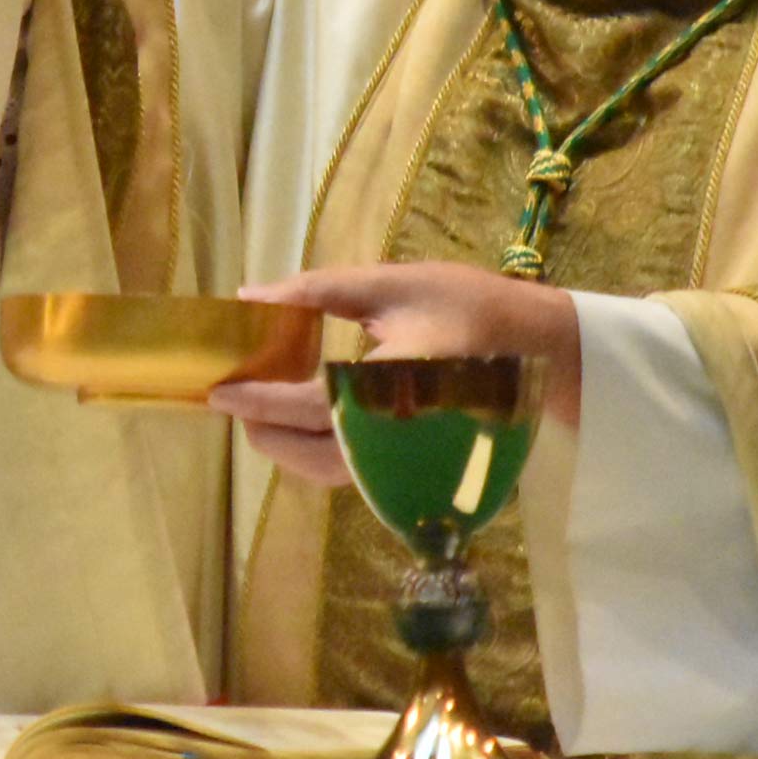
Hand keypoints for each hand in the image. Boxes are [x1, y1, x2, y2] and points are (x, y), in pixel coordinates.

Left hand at [206, 262, 585, 484]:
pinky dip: (315, 453)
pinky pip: (352, 474)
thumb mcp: (392, 284)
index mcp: (398, 385)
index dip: (259, 398)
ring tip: (256, 410)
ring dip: (285, 447)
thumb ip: (318, 291)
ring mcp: (411, 459)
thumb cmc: (467, 306)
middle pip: (312, 452)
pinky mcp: (415, 466)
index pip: (313, 403)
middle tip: (228, 397)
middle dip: (263, 428)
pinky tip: (300, 422)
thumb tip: (249, 297)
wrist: (540, 348)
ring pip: (329, 472)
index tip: (217, 388)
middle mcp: (403, 434)